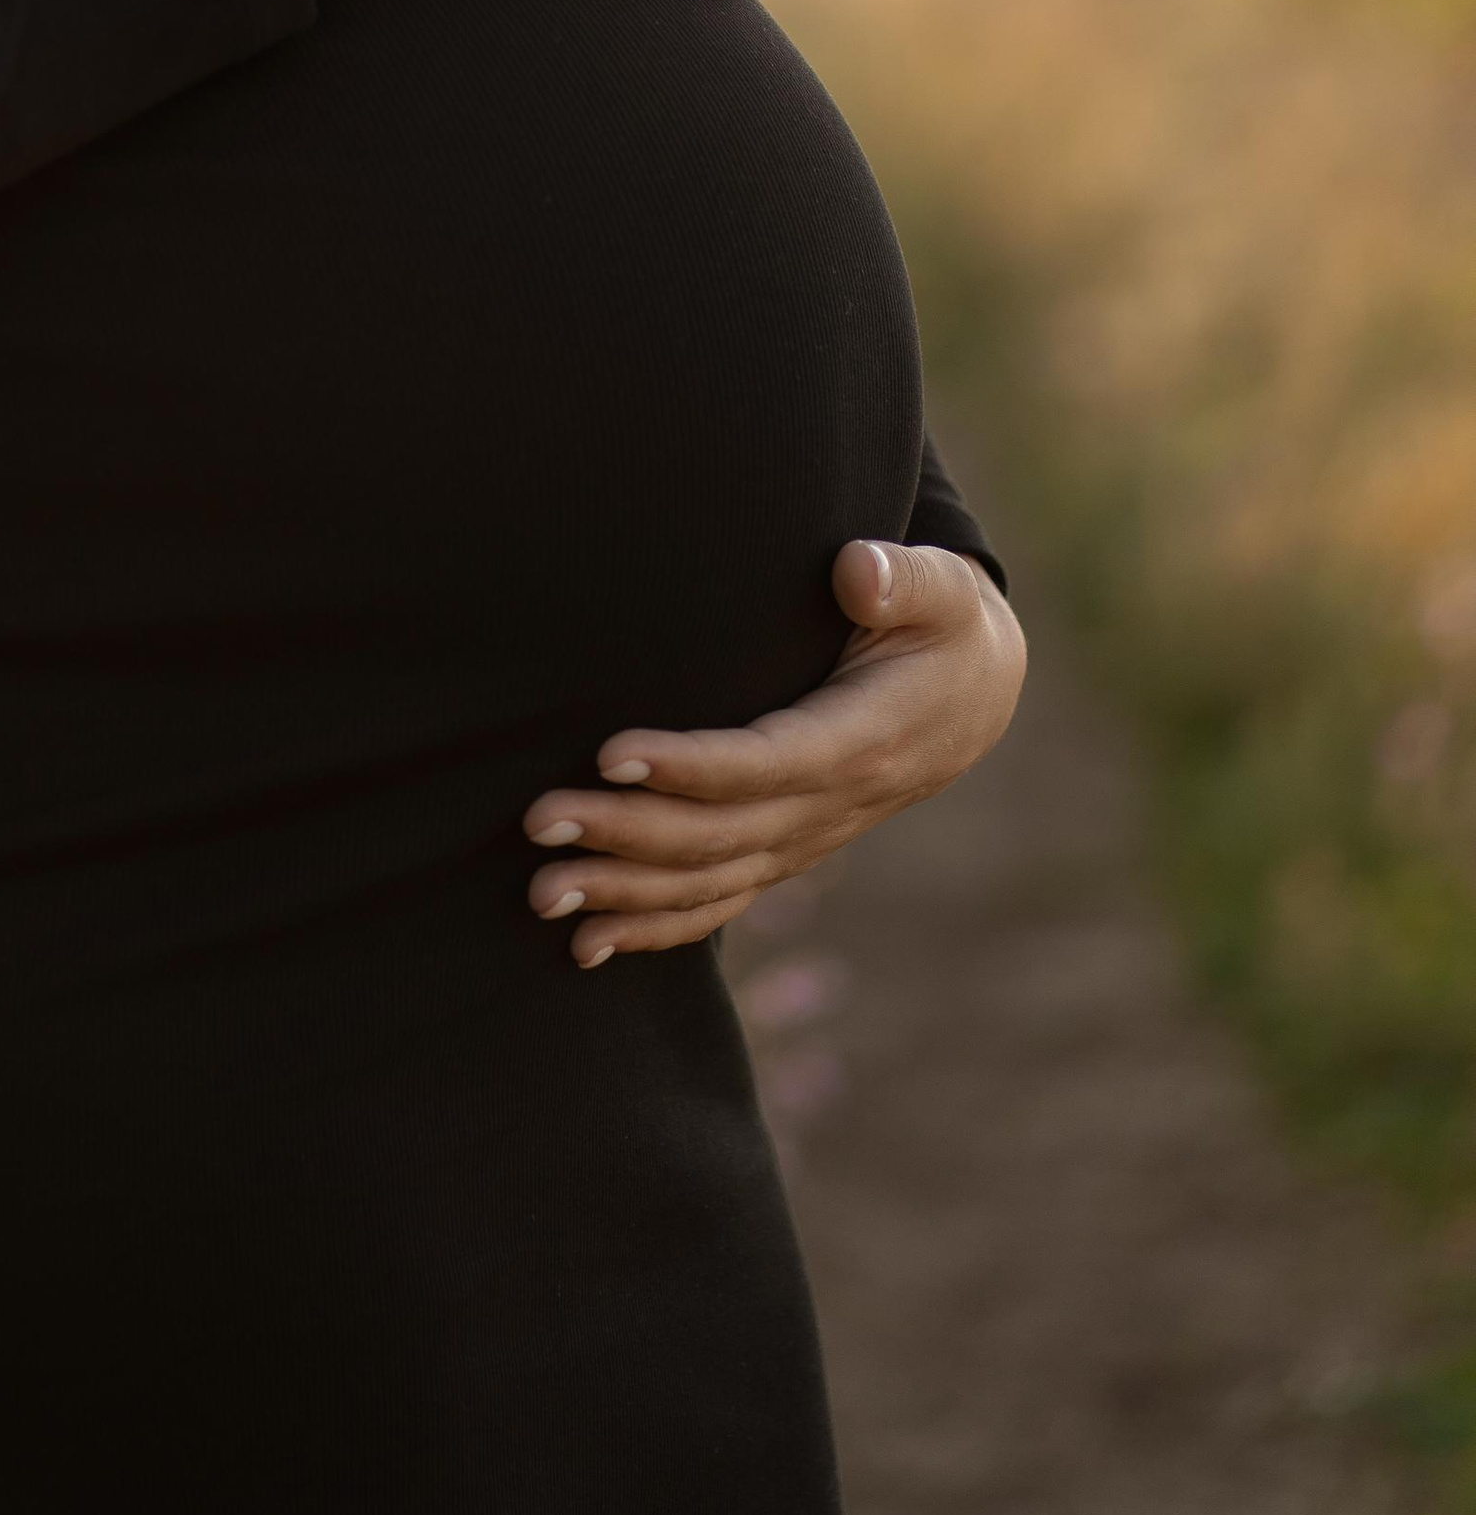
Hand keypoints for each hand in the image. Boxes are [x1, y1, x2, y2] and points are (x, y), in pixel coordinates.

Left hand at [522, 540, 1027, 961]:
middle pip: (717, 834)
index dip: (689, 768)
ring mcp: (804, 839)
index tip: (611, 755)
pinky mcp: (784, 850)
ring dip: (622, 892)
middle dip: (624, 832)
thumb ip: (905, 579)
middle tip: (540, 820)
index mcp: (862, 742)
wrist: (974, 696)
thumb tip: (858, 570)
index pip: (764, 765)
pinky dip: (653, 927)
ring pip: (708, 881)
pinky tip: (587, 944)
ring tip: (542, 892)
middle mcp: (830, 807)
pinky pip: (718, 902)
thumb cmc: (942, 626)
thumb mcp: (942, 591)